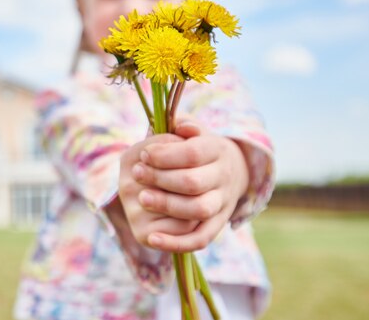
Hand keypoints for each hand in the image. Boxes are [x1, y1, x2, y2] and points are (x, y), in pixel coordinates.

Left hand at [131, 120, 249, 252]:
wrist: (232, 169)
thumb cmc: (200, 147)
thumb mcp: (194, 131)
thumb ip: (185, 126)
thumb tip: (180, 126)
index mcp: (218, 150)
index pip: (193, 153)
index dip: (165, 155)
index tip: (143, 154)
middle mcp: (224, 177)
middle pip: (193, 182)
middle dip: (160, 178)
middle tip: (136, 174)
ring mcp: (222, 203)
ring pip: (197, 210)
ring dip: (167, 205)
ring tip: (141, 198)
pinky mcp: (216, 225)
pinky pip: (200, 239)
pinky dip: (177, 242)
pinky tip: (153, 238)